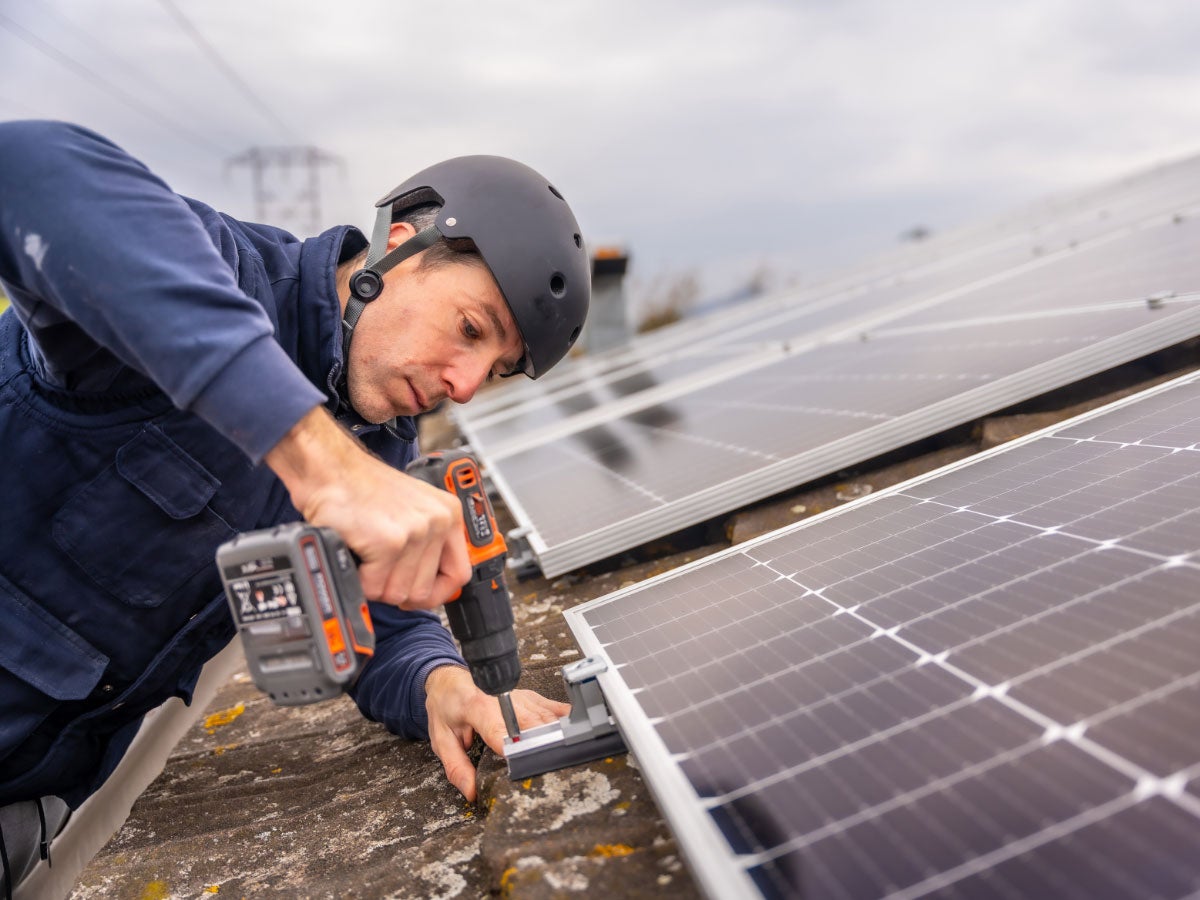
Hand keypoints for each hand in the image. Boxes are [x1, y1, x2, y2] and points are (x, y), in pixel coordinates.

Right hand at [265, 407, 471, 607]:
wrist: (329, 468)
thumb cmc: (361, 489)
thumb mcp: (410, 510)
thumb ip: (427, 544)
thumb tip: (429, 589)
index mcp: (448, 514)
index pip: (458, 574)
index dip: (436, 592)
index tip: (417, 595)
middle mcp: (438, 521)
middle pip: (423, 590)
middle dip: (395, 588)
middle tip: (377, 566)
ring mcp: (415, 531)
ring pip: (398, 593)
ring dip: (374, 583)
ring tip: (366, 555)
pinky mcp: (389, 541)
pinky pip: (373, 587)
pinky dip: (358, 578)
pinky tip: (355, 551)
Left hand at [424, 665, 569, 801]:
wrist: (450, 679)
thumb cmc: (446, 706)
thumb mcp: (442, 739)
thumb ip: (456, 767)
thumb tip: (471, 791)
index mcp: (478, 706)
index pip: (500, 730)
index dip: (513, 750)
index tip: (522, 767)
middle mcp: (504, 698)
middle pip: (532, 725)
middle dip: (541, 749)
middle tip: (547, 773)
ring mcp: (521, 697)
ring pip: (547, 719)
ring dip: (554, 740)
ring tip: (561, 761)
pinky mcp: (532, 696)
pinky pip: (554, 709)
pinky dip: (564, 724)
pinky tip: (570, 738)